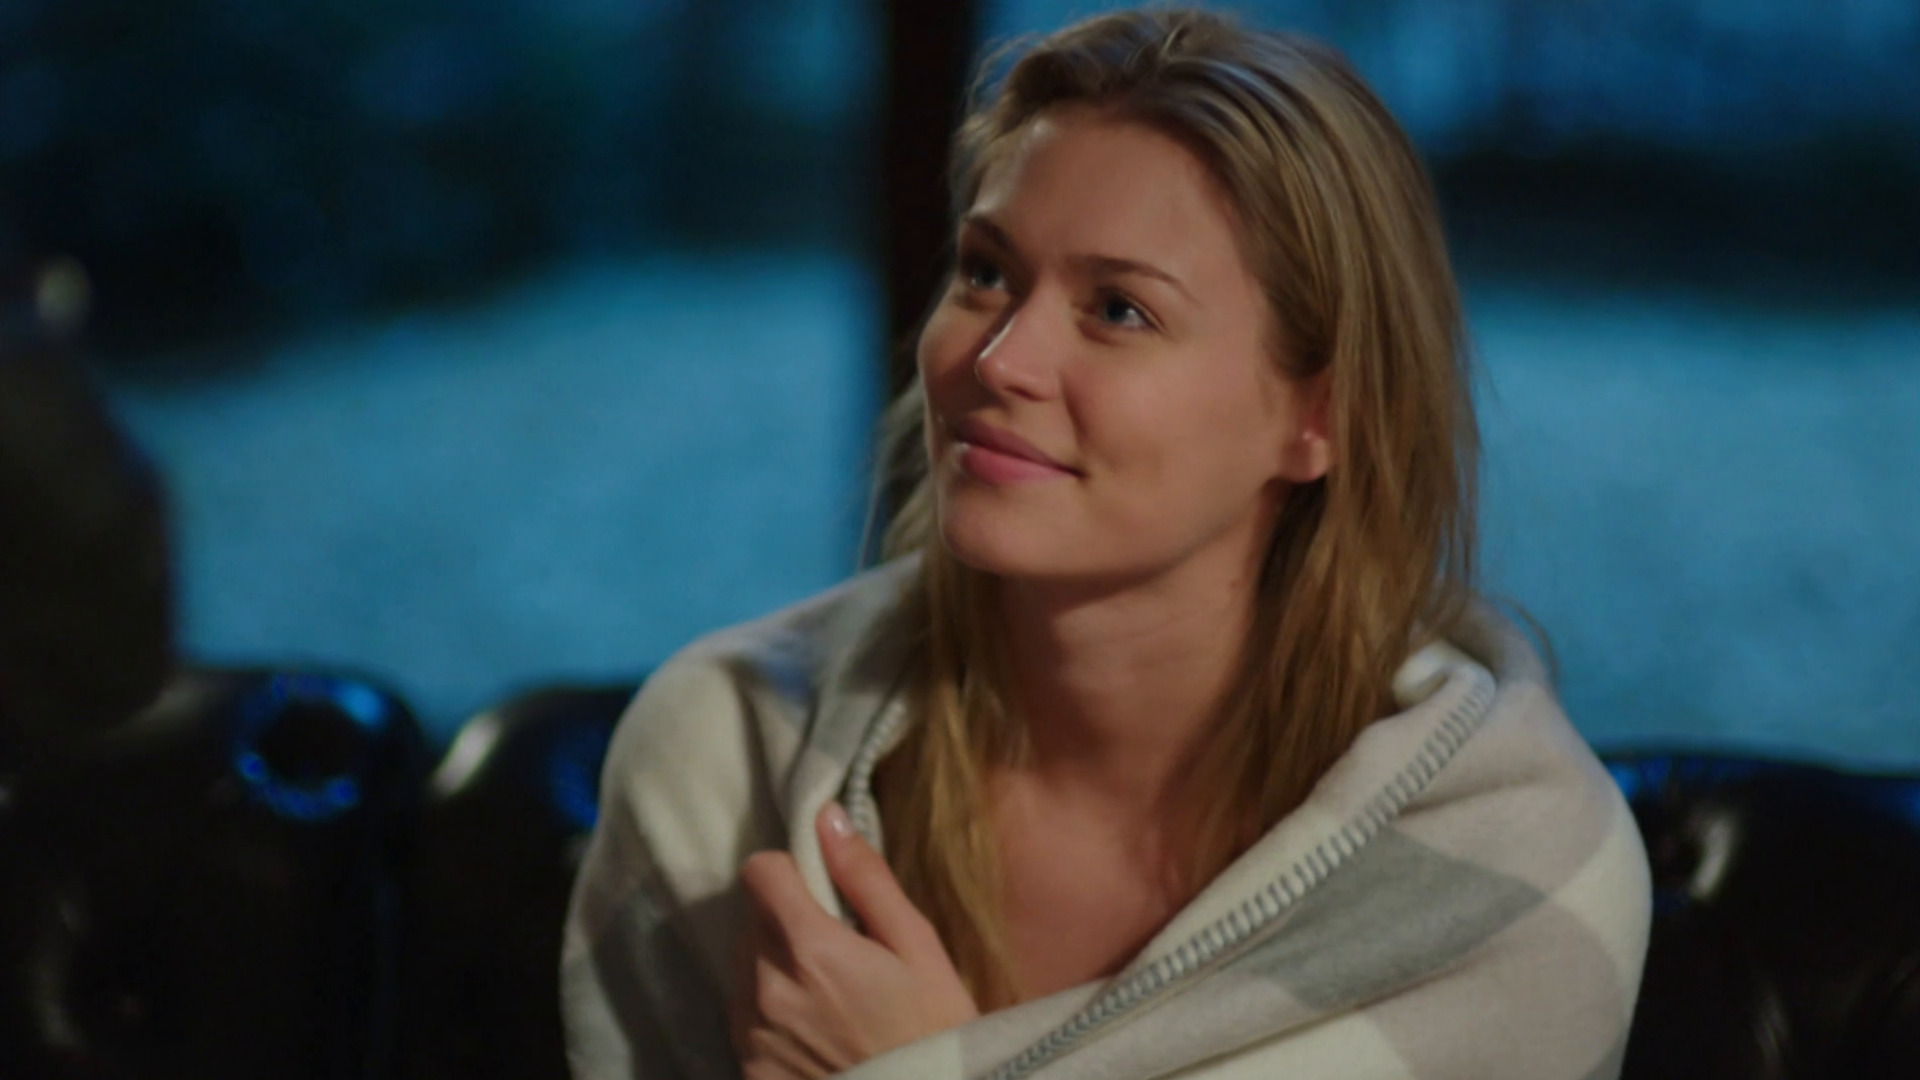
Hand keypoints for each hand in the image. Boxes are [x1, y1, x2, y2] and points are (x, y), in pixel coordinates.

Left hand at [730, 803, 980, 1078]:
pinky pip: (744, 1016)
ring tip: (828, 996)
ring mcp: (751, 1033)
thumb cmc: (931, 1029)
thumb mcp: (917, 946)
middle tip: (838, 950)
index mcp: (808, 947)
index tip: (820, 891)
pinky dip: (771, 1012)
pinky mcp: (748, 1068)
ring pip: (745, 966)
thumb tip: (826, 817)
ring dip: (775, 965)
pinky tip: (815, 1030)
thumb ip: (865, 878)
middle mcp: (766, 987)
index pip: (759, 872)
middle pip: (753, 919)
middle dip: (787, 921)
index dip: (789, 870)